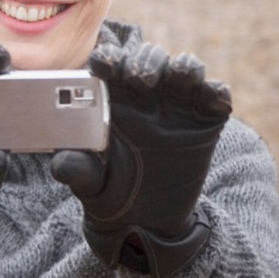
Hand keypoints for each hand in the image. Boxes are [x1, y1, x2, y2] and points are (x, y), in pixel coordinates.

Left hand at [50, 42, 231, 277]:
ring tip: (181, 74)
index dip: (108, 57)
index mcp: (112, 97)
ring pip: (186, 69)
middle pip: (149, 58)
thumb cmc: (109, 191)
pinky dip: (217, 92)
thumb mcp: (89, 183)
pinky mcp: (206, 119)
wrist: (145, 221)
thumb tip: (61, 164)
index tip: (104, 63)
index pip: (110, 64)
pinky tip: (214, 98)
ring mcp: (178, 103)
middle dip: (146, 61)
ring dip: (185, 66)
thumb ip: (78, 169)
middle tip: (141, 79)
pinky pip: (217, 96)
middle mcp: (146, 93)